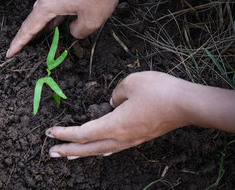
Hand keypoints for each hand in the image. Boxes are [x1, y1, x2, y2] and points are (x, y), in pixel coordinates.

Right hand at [7, 0, 145, 57]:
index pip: (29, 28)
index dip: (19, 43)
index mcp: (49, 4)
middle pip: (34, 17)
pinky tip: (58, 22)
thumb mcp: (91, 21)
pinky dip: (54, 14)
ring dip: (44, 24)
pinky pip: (54, 2)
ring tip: (41, 38)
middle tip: (23, 48)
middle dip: (29, 34)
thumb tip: (72, 29)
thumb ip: (76, 32)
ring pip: (45, 9)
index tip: (10, 53)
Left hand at [45, 71, 191, 158]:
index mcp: (115, 125)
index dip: (65, 133)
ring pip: (101, 150)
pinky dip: (99, 149)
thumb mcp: (131, 83)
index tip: (49, 132)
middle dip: (68, 150)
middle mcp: (121, 137)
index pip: (83, 133)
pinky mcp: (139, 137)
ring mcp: (131, 140)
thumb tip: (113, 103)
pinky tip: (99, 150)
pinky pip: (114, 147)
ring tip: (68, 154)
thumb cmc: (160, 91)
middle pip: (88, 148)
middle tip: (50, 152)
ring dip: (82, 152)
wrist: (188, 104)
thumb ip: (115, 94)